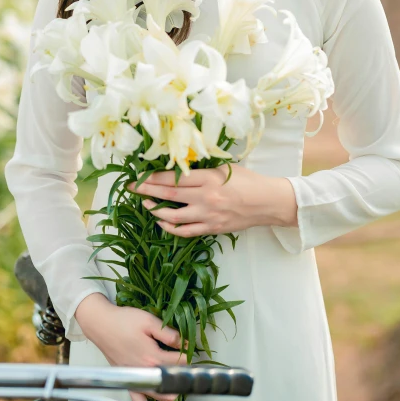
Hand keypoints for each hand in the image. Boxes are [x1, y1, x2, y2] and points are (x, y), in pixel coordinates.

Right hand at [75, 293, 187, 400]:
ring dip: (174, 392)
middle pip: (172, 380)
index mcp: (151, 356)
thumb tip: (185, 343)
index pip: (179, 362)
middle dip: (183, 373)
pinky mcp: (129, 383)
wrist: (102, 325)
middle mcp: (144, 372)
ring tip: (182, 384)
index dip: (189, 354)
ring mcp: (136, 380)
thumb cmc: (123, 321)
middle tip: (190, 364)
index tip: (193, 349)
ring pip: (160, 396)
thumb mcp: (149, 321)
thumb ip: (168, 334)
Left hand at [127, 163, 269, 236]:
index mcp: (209, 179)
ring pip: (174, 216)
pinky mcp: (212, 229)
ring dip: (155, 210)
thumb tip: (179, 169)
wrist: (268, 202)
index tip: (140, 175)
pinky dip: (171, 228)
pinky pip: (186, 231)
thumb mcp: (225, 168)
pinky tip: (162, 222)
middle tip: (131, 187)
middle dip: (147, 190)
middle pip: (169, 195)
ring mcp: (208, 216)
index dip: (154, 177)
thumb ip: (202, 171)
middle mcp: (206, 198)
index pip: (175, 178)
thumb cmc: (248, 181)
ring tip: (145, 203)